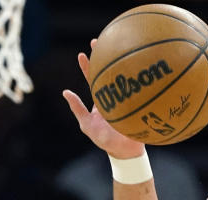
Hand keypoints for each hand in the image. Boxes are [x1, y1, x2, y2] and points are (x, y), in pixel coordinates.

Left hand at [63, 40, 144, 159]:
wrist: (125, 151)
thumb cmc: (104, 140)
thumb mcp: (87, 125)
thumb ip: (77, 109)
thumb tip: (65, 91)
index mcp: (100, 98)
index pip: (93, 78)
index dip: (88, 65)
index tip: (83, 52)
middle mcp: (113, 94)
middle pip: (108, 71)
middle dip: (104, 55)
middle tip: (100, 40)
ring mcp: (126, 97)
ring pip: (123, 75)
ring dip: (121, 61)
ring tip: (120, 45)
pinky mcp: (138, 102)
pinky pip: (138, 88)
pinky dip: (139, 77)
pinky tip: (142, 65)